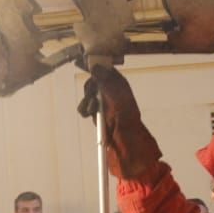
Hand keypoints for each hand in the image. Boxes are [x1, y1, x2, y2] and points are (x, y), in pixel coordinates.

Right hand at [80, 65, 162, 180]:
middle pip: (94, 81)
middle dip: (90, 89)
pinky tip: (90, 115)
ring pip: (88, 94)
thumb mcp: (119, 101)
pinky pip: (85, 107)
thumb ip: (108, 83)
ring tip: (93, 109)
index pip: (106, 69)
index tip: (85, 65)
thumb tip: (96, 67)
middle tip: (93, 97)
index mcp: (120, 86)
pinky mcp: (97, 113)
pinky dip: (85, 110)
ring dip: (87, 101)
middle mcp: (112, 93)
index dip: (96, 67)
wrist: (126, 146)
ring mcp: (104, 103)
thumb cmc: (128, 124)